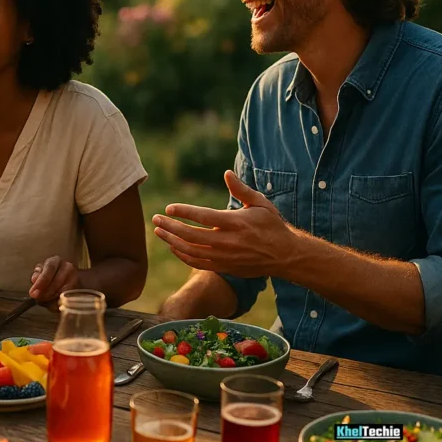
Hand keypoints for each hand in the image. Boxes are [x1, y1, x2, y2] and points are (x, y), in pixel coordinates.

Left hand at [29, 256, 81, 310]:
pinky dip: (59, 303)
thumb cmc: (50, 276)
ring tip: (45, 302)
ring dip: (52, 299)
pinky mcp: (79, 289)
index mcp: (56, 260)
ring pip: (63, 291)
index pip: (49, 268)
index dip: (41, 281)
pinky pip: (68, 298)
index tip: (33, 292)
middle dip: (45, 292)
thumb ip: (37, 275)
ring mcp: (76, 278)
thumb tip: (34, 279)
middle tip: (38, 299)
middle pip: (56, 281)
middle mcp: (68, 267)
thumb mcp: (41, 273)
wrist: (68, 279)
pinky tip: (53, 304)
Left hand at [152, 170, 298, 277]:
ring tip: (158, 232)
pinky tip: (173, 246)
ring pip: (191, 251)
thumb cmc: (272, 225)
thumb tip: (226, 173)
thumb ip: (241, 189)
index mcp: (236, 223)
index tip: (169, 208)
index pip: (203, 217)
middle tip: (155, 219)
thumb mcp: (261, 203)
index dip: (184, 212)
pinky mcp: (225, 268)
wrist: (285, 256)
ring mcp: (225, 257)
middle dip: (170, 227)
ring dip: (172, 241)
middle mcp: (228, 242)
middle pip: (191, 235)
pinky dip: (182, 255)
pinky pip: (197, 263)